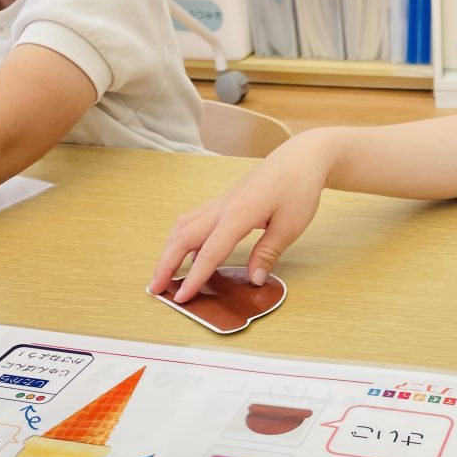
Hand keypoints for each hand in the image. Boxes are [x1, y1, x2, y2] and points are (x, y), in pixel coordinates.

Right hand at [149, 133, 333, 302]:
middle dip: (166, 264)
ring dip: (170, 250)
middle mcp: (222, 207)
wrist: (300, 158)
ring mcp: (220, 202)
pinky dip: (183, 239)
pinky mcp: (223, 201)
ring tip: (165, 274)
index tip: (182, 298)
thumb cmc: (298, 187)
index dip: (194, 278)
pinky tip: (188, 254)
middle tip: (156, 289)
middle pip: (183, 237)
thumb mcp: (290, 226)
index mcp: (238, 215)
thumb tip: (254, 279)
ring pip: (183, 227)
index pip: (209, 253)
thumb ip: (268, 253)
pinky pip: (194, 220)